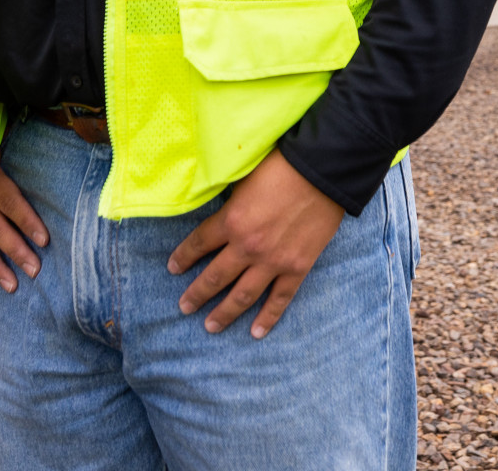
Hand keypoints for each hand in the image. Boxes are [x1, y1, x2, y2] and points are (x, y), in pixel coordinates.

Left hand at [167, 149, 344, 338]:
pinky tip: (255, 332)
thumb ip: (229, 198)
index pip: (198, 244)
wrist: (324, 171)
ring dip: (224, 313)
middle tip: (184, 307)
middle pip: (215, 277)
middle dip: (196, 294)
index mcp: (231, 221)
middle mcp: (247, 247)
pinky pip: (279, 299)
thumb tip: (216, 205)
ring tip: (210, 326)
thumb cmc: (283, 166)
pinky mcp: (297, 268)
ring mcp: (273, 262)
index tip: (173, 269)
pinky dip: (267, 318)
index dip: (183, 257)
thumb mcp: (245, 176)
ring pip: (242, 296)